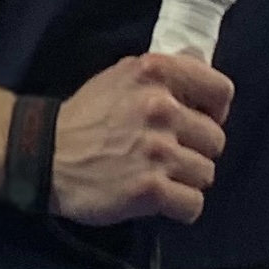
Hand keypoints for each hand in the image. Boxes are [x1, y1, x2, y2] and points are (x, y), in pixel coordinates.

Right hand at [49, 51, 234, 225]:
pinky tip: (159, 198)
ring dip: (186, 179)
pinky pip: (194, 205)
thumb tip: (201, 62)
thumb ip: (165, 71)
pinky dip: (179, 206)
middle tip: (169, 152)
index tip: (198, 119)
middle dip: (196, 149)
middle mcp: (161, 107)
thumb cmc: (89, 114)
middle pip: (216, 139)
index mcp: (156, 72)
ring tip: (160, 174)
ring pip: (207, 173)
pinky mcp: (150, 190)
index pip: (221, 90)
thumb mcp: (124, 74)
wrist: (47, 154)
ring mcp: (157, 150)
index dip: (215, 109)